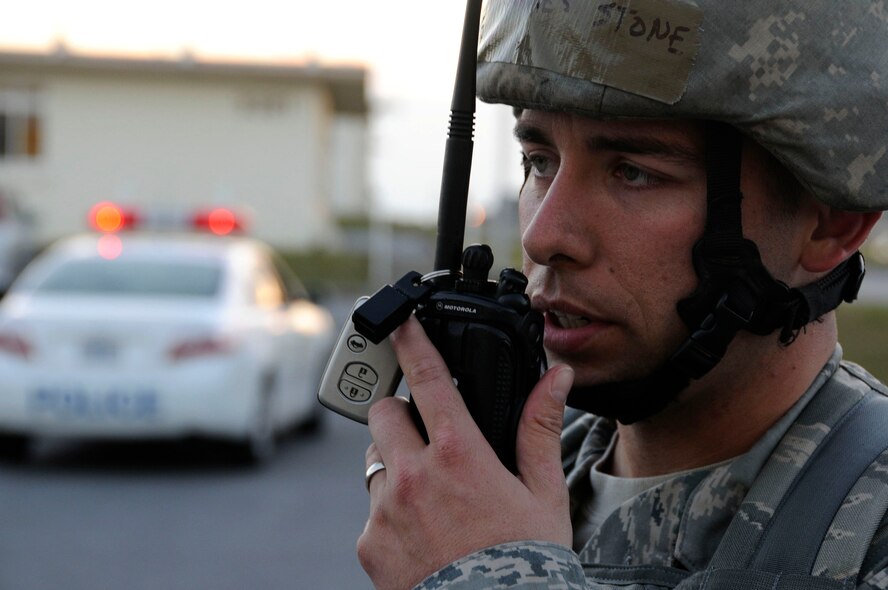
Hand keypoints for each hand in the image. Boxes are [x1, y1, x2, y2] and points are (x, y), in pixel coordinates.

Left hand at [357, 315, 574, 589]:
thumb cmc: (524, 558)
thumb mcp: (543, 491)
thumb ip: (539, 427)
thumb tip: (557, 378)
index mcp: (458, 453)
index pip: (426, 378)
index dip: (409, 341)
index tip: (399, 323)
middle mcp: (413, 475)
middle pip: (383, 414)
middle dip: (400, 414)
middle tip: (427, 436)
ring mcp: (385, 510)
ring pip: (376, 462)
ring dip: (397, 465)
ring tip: (432, 495)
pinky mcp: (370, 543)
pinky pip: (372, 511)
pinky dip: (391, 512)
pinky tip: (423, 533)